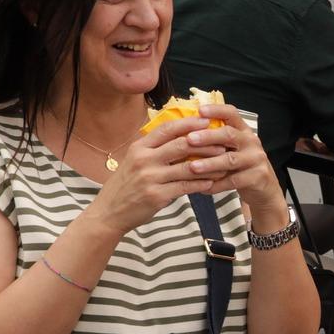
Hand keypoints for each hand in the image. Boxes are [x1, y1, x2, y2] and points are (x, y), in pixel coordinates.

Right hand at [85, 116, 223, 235]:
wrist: (110, 211)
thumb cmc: (126, 185)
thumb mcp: (134, 161)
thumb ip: (154, 149)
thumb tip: (181, 136)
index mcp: (139, 147)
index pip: (167, 129)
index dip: (189, 123)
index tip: (207, 121)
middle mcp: (144, 160)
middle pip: (181, 145)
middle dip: (205, 143)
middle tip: (223, 142)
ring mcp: (150, 178)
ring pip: (187, 167)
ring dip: (209, 165)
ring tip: (224, 163)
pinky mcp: (157, 196)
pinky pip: (185, 187)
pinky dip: (201, 184)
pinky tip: (211, 182)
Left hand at [184, 103, 284, 216]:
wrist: (264, 188)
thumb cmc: (240, 165)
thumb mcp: (233, 148)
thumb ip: (216, 140)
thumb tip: (184, 132)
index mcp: (243, 130)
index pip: (231, 114)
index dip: (216, 110)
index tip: (200, 111)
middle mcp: (251, 142)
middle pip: (229, 135)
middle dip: (208, 136)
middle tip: (189, 139)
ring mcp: (256, 159)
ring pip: (230, 160)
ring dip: (210, 163)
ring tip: (192, 167)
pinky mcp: (258, 177)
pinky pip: (234, 181)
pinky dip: (217, 185)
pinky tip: (203, 188)